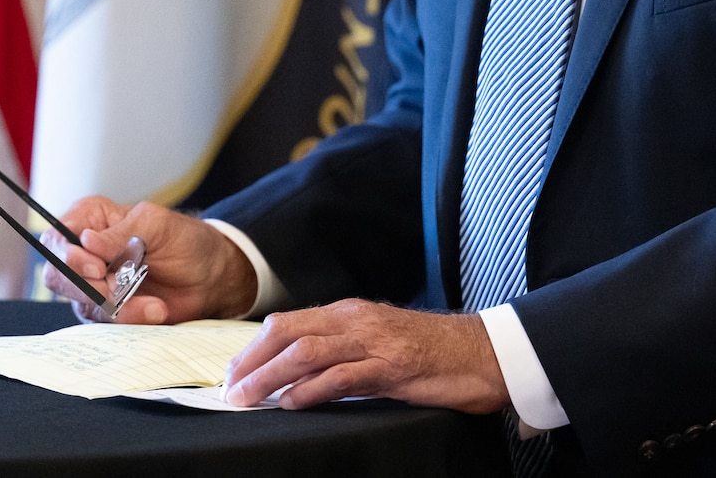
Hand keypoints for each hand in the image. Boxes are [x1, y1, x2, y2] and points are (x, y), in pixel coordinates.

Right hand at [39, 196, 256, 324]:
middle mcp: (84, 252)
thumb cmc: (184, 240)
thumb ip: (120, 232)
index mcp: (90, 219)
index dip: (66, 255)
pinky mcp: (107, 310)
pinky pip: (104, 322)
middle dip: (88, 287)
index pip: (57, 238)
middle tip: (119, 290)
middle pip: (58, 276)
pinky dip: (130, 318)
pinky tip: (156, 310)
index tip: (95, 267)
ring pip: (82, 303)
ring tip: (155, 304)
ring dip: (118, 307)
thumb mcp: (156, 224)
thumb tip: (85, 241)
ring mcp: (93, 284)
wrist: (210, 277)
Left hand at [223, 300, 510, 413]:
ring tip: (248, 398)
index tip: (234, 374)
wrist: (484, 353)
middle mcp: (357, 320)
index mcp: (350, 313)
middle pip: (288, 333)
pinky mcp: (393, 367)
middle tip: (230, 389)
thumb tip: (297, 377)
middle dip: (252, 361)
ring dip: (271, 376)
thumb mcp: (378, 344)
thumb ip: (342, 353)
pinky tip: (292, 403)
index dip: (254, 348)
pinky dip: (311, 389)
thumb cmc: (432, 354)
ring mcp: (375, 341)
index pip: (288, 323)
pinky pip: (343, 375)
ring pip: (307, 352)